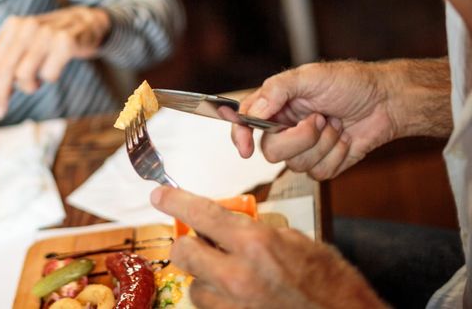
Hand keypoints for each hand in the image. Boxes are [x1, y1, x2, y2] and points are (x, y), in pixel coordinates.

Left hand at [0, 6, 109, 118]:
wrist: (86, 23)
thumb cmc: (50, 40)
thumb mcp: (25, 44)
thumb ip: (6, 64)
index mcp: (12, 27)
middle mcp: (27, 27)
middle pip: (5, 70)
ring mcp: (46, 34)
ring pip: (25, 75)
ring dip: (30, 84)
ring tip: (38, 77)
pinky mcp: (65, 43)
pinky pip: (49, 75)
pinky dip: (50, 78)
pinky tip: (55, 66)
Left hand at [151, 186, 384, 308]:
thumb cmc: (333, 286)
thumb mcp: (298, 243)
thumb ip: (257, 232)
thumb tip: (229, 226)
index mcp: (256, 244)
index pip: (201, 214)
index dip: (175, 200)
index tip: (159, 195)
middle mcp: (237, 276)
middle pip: (183, 252)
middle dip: (189, 245)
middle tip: (203, 244)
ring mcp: (234, 307)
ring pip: (194, 286)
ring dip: (206, 279)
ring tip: (233, 279)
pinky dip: (220, 301)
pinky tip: (242, 298)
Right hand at [231, 61, 401, 179]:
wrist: (387, 101)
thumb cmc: (350, 83)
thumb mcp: (310, 75)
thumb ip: (276, 90)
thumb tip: (254, 112)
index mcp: (275, 105)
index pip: (245, 123)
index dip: (240, 136)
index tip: (245, 147)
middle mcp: (285, 128)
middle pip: (271, 151)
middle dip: (299, 138)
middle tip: (318, 119)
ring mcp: (304, 148)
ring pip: (296, 165)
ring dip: (323, 144)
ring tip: (335, 124)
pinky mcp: (324, 163)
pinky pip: (319, 173)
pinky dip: (336, 155)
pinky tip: (345, 138)